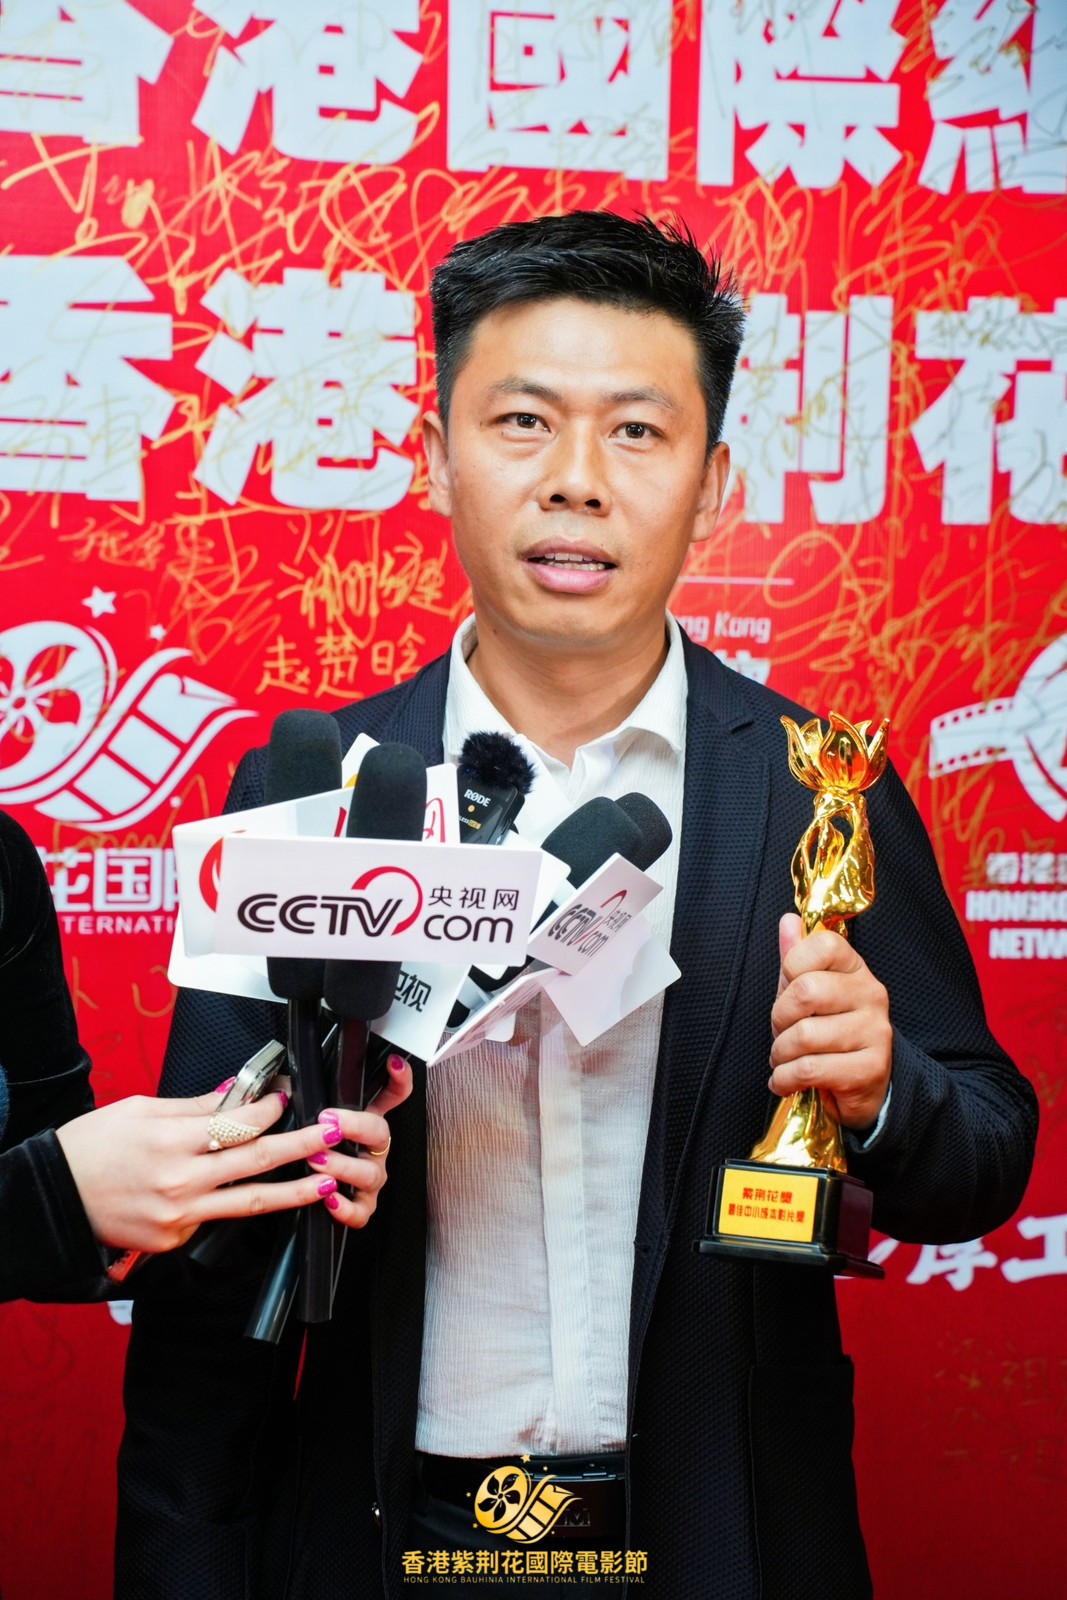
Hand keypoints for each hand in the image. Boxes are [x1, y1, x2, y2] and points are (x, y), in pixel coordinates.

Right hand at [55, 1080, 377, 1251]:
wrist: (54, 1197)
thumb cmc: (90, 1147)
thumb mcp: (139, 1110)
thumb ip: (193, 1106)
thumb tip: (234, 1093)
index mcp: (172, 1140)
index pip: (238, 1123)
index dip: (268, 1109)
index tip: (285, 1098)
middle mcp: (180, 1180)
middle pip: (256, 1160)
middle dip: (301, 1144)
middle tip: (333, 1133)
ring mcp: (178, 1215)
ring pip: (249, 1201)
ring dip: (293, 1191)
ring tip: (326, 1181)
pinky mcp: (173, 1239)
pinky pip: (214, 1218)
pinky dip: (237, 1205)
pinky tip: (262, 1198)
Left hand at [303, 1053, 412, 1230]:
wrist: (299, 1192)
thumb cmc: (305, 1151)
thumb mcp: (306, 1121)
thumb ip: (303, 1101)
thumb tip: (283, 1085)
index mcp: (363, 1122)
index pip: (389, 1096)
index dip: (398, 1080)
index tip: (394, 1064)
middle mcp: (372, 1150)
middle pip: (380, 1132)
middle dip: (355, 1126)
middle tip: (328, 1122)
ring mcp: (370, 1178)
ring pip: (369, 1173)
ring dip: (343, 1166)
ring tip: (317, 1161)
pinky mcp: (362, 1207)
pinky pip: (361, 1211)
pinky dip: (346, 1207)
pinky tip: (330, 1198)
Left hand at [768, 914, 892, 1129]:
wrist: (863, 1088)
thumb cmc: (829, 1036)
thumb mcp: (809, 995)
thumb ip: (797, 959)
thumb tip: (788, 920)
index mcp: (856, 969)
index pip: (823, 944)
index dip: (792, 966)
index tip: (788, 991)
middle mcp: (872, 995)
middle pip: (807, 991)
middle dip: (780, 1018)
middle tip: (782, 1032)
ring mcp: (876, 1032)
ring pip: (804, 1035)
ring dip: (780, 1054)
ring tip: (784, 1060)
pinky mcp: (871, 1068)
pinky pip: (810, 1069)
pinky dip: (785, 1079)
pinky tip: (786, 1080)